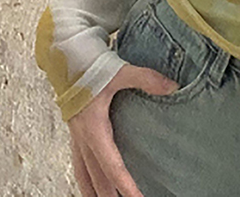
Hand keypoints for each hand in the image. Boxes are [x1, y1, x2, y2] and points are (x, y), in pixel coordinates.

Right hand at [67, 63, 179, 196]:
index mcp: (93, 127)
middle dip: (109, 195)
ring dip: (93, 190)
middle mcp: (82, 137)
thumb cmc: (91, 66)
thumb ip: (147, 79)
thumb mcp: (121, 71)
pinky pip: (79, 162)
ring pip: (83, 173)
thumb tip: (173, 86)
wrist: (67, 56)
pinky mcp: (76, 131)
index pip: (111, 164)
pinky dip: (86, 177)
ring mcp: (76, 136)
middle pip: (96, 176)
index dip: (124, 183)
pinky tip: (92, 182)